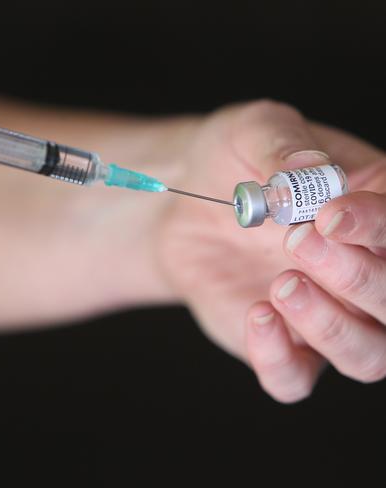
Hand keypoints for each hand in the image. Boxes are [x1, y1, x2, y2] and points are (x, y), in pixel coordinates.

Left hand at [245, 153, 385, 402]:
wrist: (184, 202)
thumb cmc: (230, 161)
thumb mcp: (253, 133)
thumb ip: (284, 148)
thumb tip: (309, 175)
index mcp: (375, 210)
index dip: (380, 226)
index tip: (328, 214)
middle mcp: (365, 270)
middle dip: (357, 276)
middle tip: (296, 240)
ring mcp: (327, 314)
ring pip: (368, 356)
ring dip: (332, 327)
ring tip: (283, 283)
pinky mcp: (281, 344)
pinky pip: (295, 380)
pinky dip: (281, 362)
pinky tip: (256, 316)